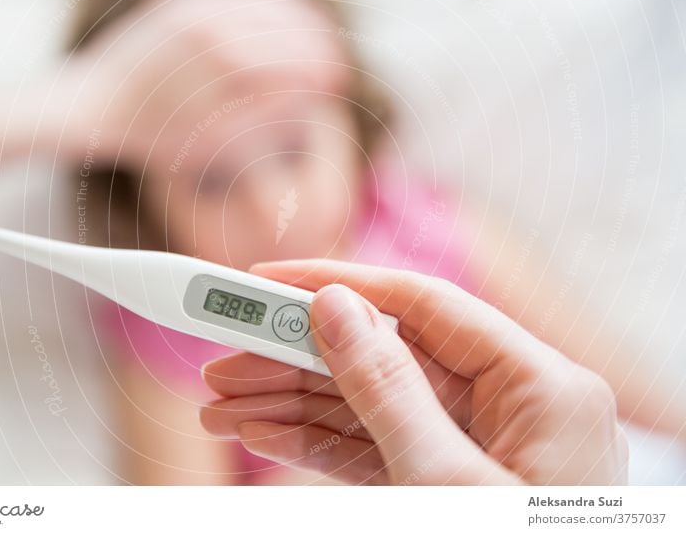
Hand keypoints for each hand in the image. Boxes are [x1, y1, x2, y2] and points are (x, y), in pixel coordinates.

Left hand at [59, 0, 349, 163]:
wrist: (93, 103)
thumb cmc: (150, 134)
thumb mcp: (206, 139)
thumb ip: (254, 114)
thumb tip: (304, 93)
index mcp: (209, 69)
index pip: (279, 63)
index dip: (315, 71)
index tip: (336, 82)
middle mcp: (200, 27)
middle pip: (277, 27)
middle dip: (315, 46)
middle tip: (336, 66)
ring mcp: (189, 6)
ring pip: (262, 0)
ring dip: (299, 19)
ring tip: (322, 40)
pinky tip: (290, 16)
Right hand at [200, 260, 627, 484]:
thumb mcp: (445, 480)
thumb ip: (387, 389)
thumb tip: (335, 306)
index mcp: (540, 386)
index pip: (425, 304)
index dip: (339, 284)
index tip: (268, 282)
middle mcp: (512, 407)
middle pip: (386, 357)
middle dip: (298, 362)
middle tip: (226, 360)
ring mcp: (480, 448)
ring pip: (372, 407)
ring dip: (295, 407)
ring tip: (224, 407)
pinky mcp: (450, 482)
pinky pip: (380, 450)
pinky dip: (322, 446)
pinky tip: (267, 435)